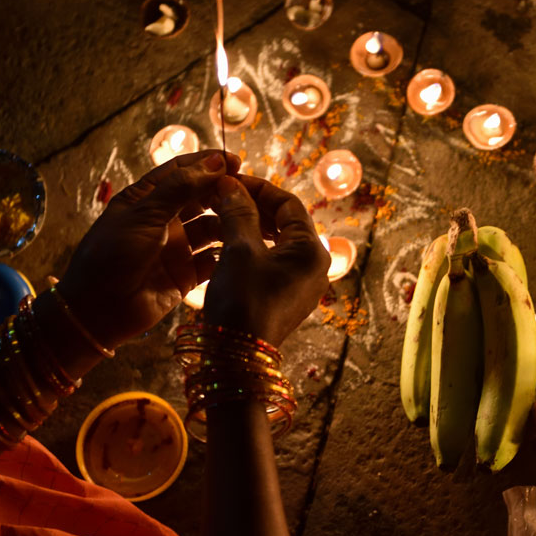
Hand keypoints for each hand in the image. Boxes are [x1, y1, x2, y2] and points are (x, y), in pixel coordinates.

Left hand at [55, 150, 241, 348]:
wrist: (98, 310)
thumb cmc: (112, 256)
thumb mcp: (144, 215)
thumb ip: (180, 189)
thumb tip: (213, 162)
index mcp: (146, 199)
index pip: (181, 172)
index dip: (208, 164)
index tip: (236, 161)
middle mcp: (164, 220)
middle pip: (201, 198)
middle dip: (224, 192)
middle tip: (251, 191)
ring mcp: (177, 247)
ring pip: (211, 227)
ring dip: (229, 221)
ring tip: (252, 218)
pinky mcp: (187, 274)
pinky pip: (214, 260)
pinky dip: (228, 253)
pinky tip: (245, 246)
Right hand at [202, 175, 329, 345]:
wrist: (238, 356)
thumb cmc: (243, 299)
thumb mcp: (240, 250)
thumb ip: (238, 212)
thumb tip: (231, 183)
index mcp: (312, 250)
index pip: (288, 204)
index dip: (258, 188)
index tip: (230, 180)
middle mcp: (315, 266)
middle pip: (285, 222)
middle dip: (253, 206)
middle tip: (222, 196)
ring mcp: (303, 284)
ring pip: (277, 242)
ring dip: (250, 226)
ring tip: (220, 216)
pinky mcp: (287, 297)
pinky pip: (272, 262)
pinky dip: (252, 248)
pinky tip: (226, 243)